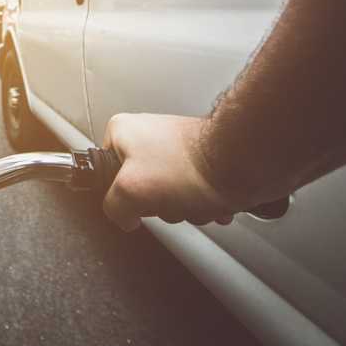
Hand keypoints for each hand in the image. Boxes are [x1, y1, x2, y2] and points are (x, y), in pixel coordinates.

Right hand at [101, 114, 236, 231]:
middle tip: (168, 197)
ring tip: (193, 197)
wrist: (240, 163)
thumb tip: (123, 215)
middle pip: (140, 187)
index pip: (105, 173)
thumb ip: (113, 207)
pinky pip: (192, 192)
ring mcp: (176, 147)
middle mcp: (149, 133)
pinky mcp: (201, 160)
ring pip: (168, 194)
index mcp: (124, 131)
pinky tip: (209, 199)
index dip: (121, 192)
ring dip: (184, 207)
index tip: (136, 194)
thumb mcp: (130, 191)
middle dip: (160, 203)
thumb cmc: (192, 166)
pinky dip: (202, 202)